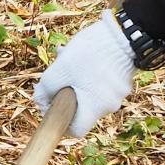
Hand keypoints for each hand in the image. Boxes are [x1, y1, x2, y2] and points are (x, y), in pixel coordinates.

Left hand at [33, 15, 135, 137]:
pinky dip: (90, 73)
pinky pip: (102, 83)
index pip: (77, 130)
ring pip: (91, 92)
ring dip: (76, 79)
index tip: (54, 107)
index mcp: (95, 108)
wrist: (122, 34)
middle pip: (82, 108)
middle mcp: (110, 105)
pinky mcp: (124, 79)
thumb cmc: (90, 54)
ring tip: (67, 55)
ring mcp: (119, 92)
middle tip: (58, 72)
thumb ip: (46, 89)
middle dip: (67, 92)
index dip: (62, 123)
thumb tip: (40, 101)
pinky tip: (84, 54)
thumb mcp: (60, 70)